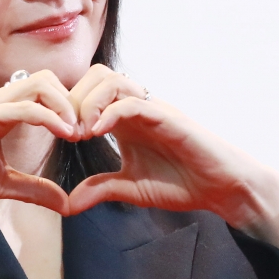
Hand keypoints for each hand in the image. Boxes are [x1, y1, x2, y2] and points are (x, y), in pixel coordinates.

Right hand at [0, 70, 76, 254]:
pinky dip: (48, 117)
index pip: (44, 91)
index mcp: (0, 111)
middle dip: (72, 101)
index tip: (83, 134)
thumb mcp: (1, 184)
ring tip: (76, 132)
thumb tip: (64, 202)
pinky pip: (23, 107)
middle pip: (47, 79)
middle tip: (85, 131)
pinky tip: (64, 134)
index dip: (68, 108)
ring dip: (64, 105)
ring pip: (38, 84)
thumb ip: (32, 189)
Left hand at [67, 65, 278, 265]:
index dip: (67, 107)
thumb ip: (99, 189)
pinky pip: (132, 102)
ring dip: (88, 102)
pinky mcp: (167, 117)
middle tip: (67, 132)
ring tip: (80, 133)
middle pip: (96, 74)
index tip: (58, 136)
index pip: (88, 91)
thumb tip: (67, 204)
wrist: (220, 188)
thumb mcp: (129, 188)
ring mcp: (152, 108)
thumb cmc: (181, 183)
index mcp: (124, 118)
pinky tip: (96, 133)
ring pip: (111, 79)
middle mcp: (137, 106)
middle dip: (73, 99)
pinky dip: (108, 113)